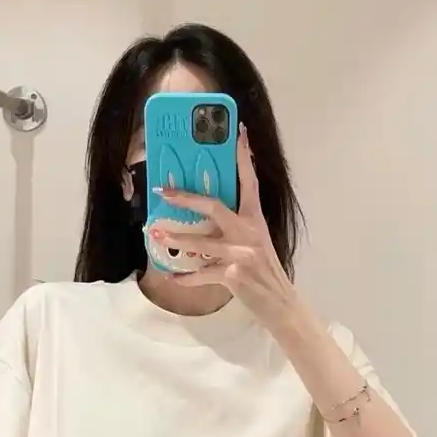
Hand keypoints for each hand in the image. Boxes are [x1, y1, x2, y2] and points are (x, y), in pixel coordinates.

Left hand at [148, 125, 297, 327]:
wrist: (280, 304)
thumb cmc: (265, 272)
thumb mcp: (257, 243)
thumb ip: (236, 228)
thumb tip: (205, 219)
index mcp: (256, 220)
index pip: (250, 182)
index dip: (243, 157)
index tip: (238, 132)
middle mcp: (249, 232)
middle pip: (213, 206)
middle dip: (185, 198)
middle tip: (162, 192)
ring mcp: (241, 254)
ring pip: (200, 243)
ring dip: (175, 239)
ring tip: (155, 234)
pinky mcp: (233, 276)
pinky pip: (201, 274)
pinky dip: (185, 277)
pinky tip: (172, 276)